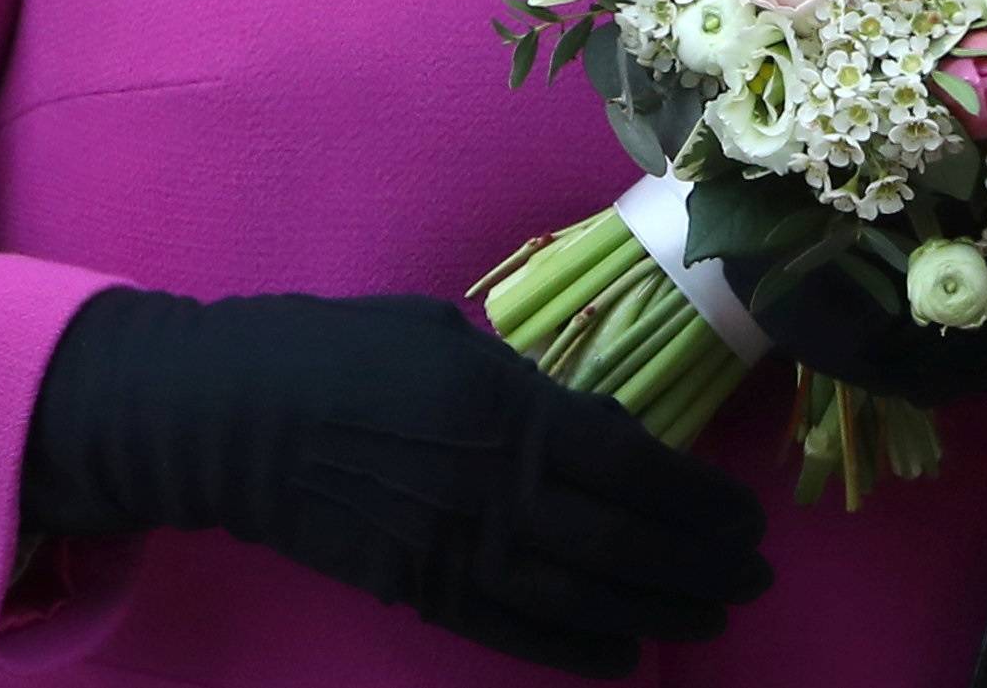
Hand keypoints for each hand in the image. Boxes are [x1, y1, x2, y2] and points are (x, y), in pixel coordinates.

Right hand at [21, 287, 770, 676]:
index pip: (625, 462)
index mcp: (498, 402)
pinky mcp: (415, 588)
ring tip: (714, 613)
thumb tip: (592, 426)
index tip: (744, 511)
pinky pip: (511, 629)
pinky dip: (575, 648)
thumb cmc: (339, 346)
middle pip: (617, 538)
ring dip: (655, 608)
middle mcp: (486, 482)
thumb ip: (522, 383)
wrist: (231, 415)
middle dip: (696, 561)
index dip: (693, 497)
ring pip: (578, 593)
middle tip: (756, 573)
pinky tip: (627, 656)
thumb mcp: (443, 332)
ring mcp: (450, 544)